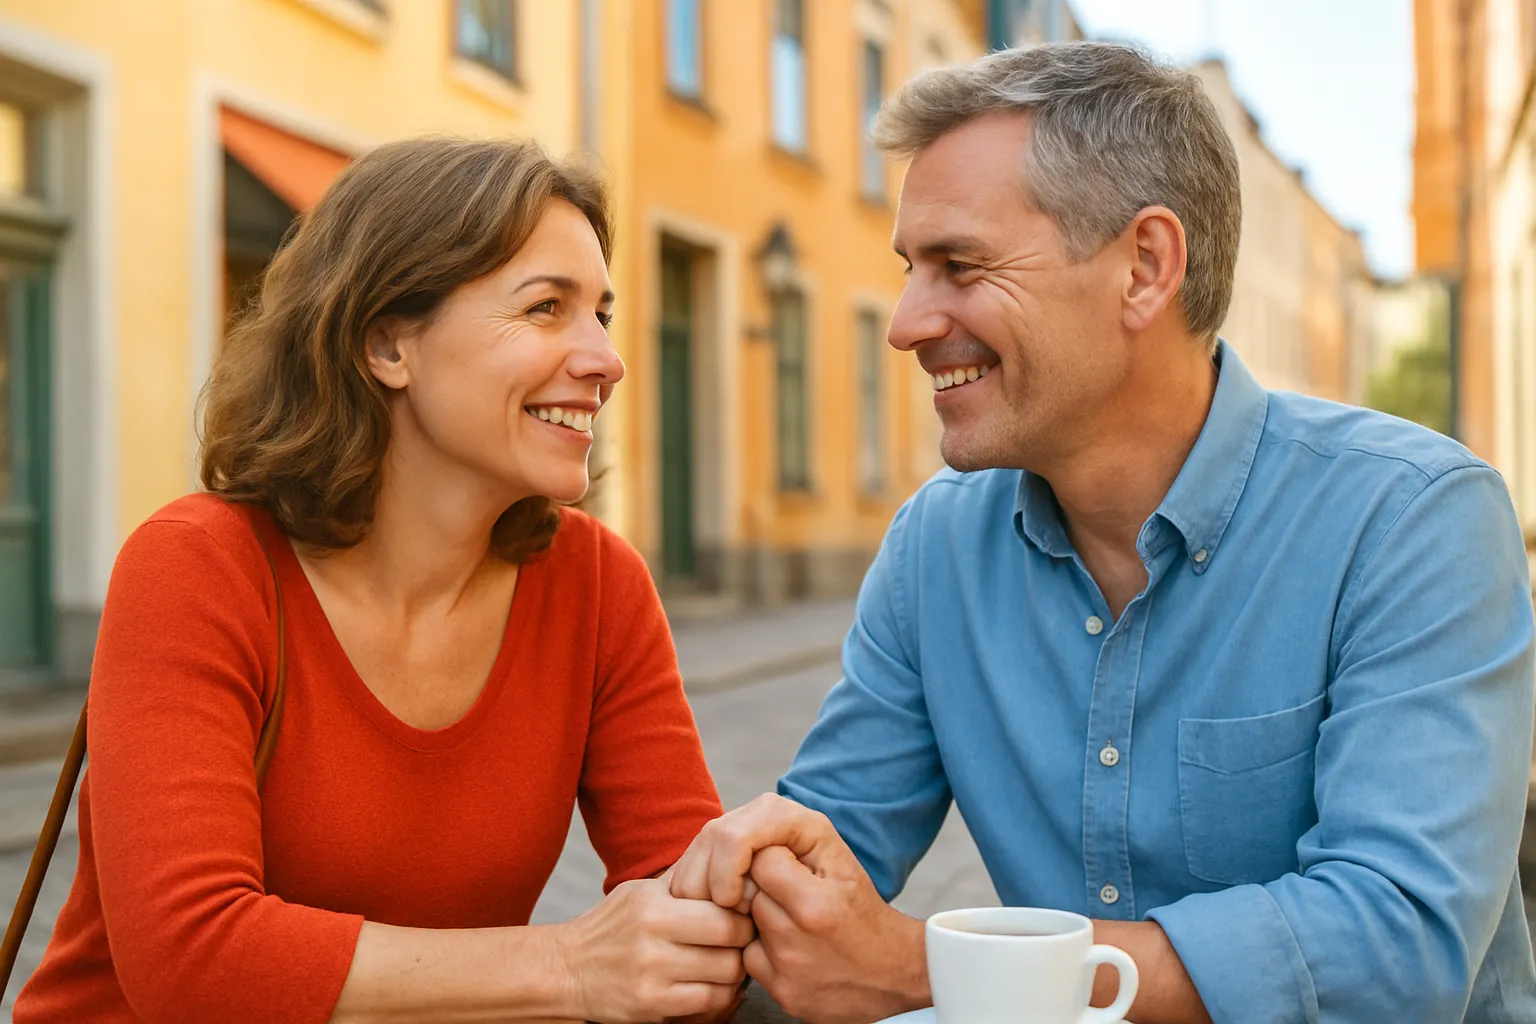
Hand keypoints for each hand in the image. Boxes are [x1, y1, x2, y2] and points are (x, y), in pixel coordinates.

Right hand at [555, 876, 752, 1022]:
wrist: (566, 969)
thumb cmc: (611, 927)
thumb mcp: (642, 891)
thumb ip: (683, 878)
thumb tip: (727, 857)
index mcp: (653, 904)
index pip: (724, 913)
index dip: (743, 917)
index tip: (741, 918)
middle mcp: (651, 938)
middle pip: (731, 946)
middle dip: (743, 946)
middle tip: (739, 945)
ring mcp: (650, 975)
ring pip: (725, 979)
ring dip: (733, 976)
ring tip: (725, 966)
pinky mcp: (649, 1006)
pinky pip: (706, 1004)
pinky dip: (717, 999)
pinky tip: (709, 987)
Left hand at [670, 795, 928, 1022]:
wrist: (894, 973)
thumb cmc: (862, 910)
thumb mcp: (840, 860)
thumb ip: (793, 838)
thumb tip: (746, 838)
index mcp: (815, 903)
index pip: (759, 859)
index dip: (771, 856)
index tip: (790, 865)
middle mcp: (797, 939)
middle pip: (747, 892)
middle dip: (761, 887)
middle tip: (790, 894)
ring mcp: (787, 970)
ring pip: (742, 924)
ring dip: (759, 918)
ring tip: (791, 920)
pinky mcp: (782, 995)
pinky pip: (747, 959)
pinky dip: (761, 951)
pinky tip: (789, 948)